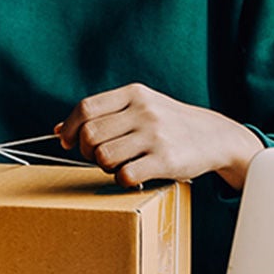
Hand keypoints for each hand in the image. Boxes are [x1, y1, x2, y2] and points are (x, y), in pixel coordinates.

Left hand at [55, 83, 263, 189]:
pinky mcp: (165, 160)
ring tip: (119, 165)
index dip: (70, 127)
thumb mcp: (141, 106)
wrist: (214, 136)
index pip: (86, 108)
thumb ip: (104, 114)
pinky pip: (125, 175)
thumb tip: (59, 130)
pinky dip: (122, 180)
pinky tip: (133, 175)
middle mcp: (144, 111)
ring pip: (104, 156)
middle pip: (90, 135)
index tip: (68, 141)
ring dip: (104, 167)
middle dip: (86, 151)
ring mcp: (155, 135)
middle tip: (98, 157)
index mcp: (135, 94)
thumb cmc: (169, 123)